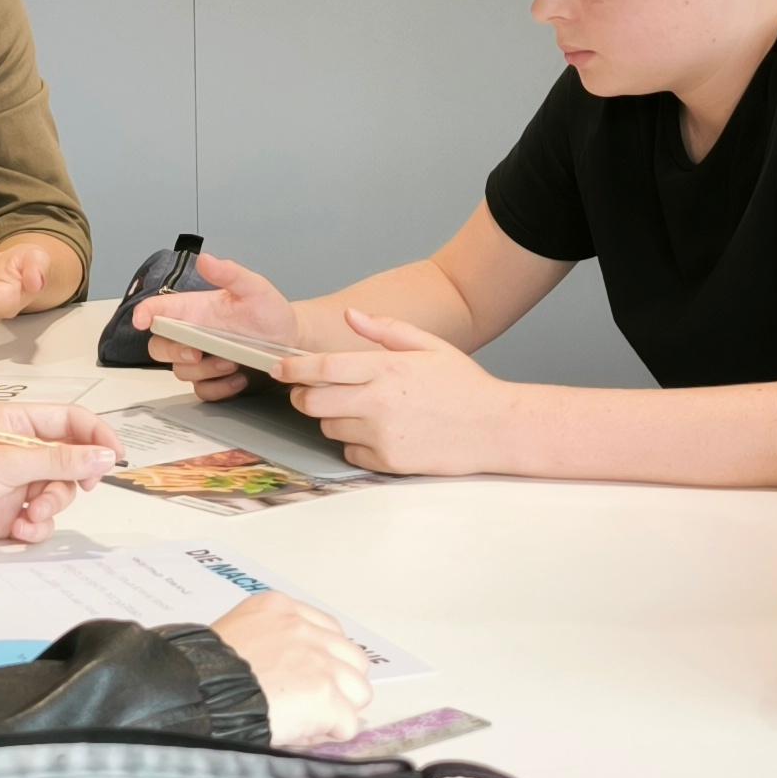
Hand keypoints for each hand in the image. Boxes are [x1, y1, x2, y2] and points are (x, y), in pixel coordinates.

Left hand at [0, 405, 118, 555]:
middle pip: (70, 461)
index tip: (115, 457)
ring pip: (58, 493)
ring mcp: (14, 483)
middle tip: (82, 489)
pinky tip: (16, 528)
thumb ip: (60, 461)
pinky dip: (35, 525)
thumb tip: (104, 456)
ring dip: (50, 506)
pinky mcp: (8, 513)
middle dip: (72, 480)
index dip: (97, 435)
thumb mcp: (8, 463)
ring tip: (29, 513)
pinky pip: (41, 518)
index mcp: (16, 423)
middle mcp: (18, 450)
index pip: (70, 421)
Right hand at [136, 253, 299, 401]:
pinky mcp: (213, 379)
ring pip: (181, 371)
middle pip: (158, 346)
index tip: (141, 320)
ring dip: (204, 370)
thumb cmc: (270, 312)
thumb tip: (205, 259)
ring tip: (232, 361)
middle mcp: (192, 333)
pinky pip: (202, 390)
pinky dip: (219, 388)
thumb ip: (230, 273)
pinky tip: (239, 378)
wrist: (290, 340)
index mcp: (195, 309)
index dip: (143, 313)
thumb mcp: (255, 288)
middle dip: (172, 352)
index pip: (158, 309)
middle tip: (195, 352)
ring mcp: (201, 358)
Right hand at [208, 590, 373, 747]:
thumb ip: (270, 643)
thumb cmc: (203, 675)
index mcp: (279, 608)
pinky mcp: (325, 696)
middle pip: (353, 660)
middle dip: (338, 685)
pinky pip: (348, 725)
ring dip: (339, 710)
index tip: (305, 681)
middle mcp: (304, 629)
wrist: (196, 697)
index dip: (322, 663)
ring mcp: (319, 662)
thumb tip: (295, 674)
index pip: (329, 632)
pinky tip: (301, 734)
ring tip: (306, 722)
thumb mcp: (235, 636)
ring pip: (359, 692)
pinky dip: (328, 736)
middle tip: (309, 705)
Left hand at [277, 311, 511, 476]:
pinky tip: (380, 433)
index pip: (322, 367)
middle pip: (312, 403)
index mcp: (386, 368)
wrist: (497, 428)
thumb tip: (350, 315)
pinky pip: (351, 453)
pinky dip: (356, 445)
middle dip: (303, 397)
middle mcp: (378, 401)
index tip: (279, 368)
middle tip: (309, 393)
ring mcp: (382, 435)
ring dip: (334, 419)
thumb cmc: (465, 386)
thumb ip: (386, 329)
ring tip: (364, 411)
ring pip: (330, 428)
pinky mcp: (388, 462)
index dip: (293, 369)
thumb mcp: (429, 345)